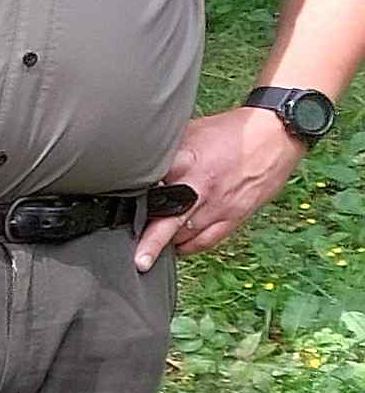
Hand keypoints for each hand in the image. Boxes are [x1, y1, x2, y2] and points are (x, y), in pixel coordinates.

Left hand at [139, 104, 303, 266]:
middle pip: (170, 220)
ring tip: (148, 254)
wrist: (276, 134)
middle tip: (138, 260)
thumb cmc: (230, 132)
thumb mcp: (190, 133)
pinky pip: (208, 240)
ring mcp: (219, 204)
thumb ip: (166, 153)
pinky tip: (177, 249)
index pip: (152, 184)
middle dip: (151, 242)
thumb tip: (138, 163)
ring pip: (187, 236)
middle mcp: (201, 187)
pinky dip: (190, 248)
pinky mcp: (235, 215)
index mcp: (186, 162)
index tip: (116, 209)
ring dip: (167, 245)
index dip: (133, 198)